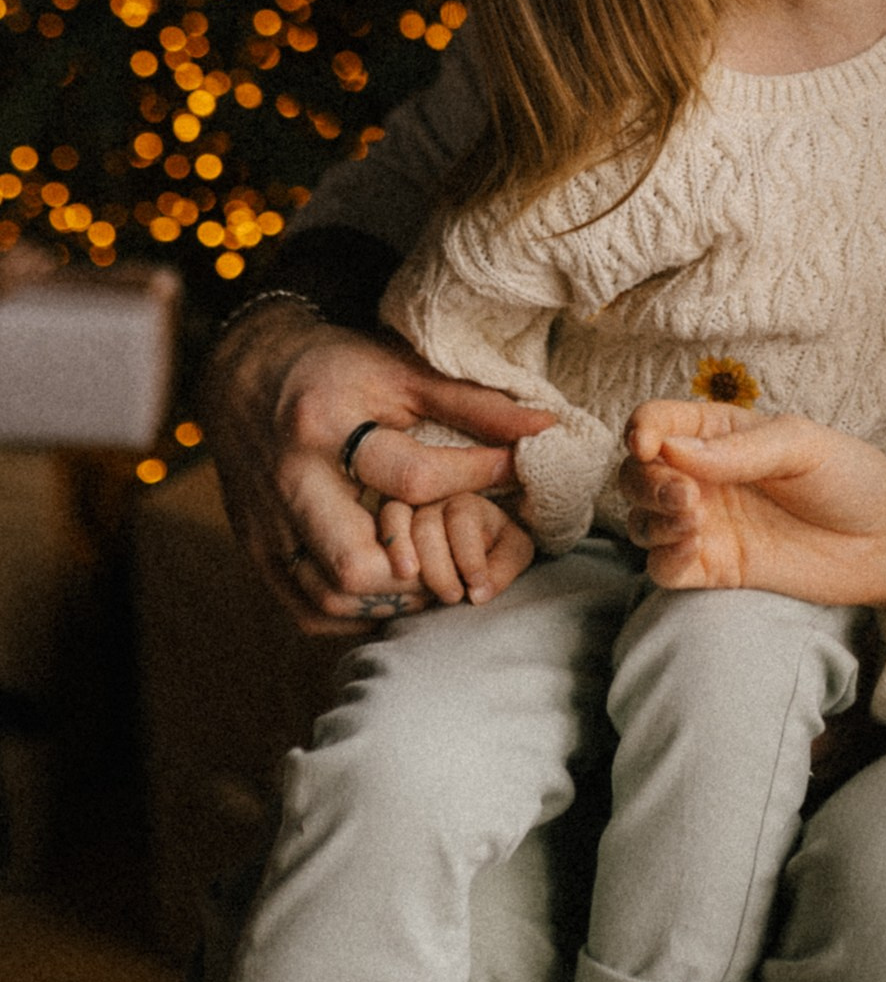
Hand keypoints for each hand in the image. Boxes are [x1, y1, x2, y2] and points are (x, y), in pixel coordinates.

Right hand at [204, 300, 554, 634]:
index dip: (474, 479)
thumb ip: (472, 404)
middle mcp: (291, 483)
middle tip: (463, 553)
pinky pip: (306, 609)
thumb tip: (544, 429)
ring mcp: (267, 526)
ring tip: (436, 575)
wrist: (245, 375)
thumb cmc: (335, 368)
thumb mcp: (401, 370)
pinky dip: (356, 613)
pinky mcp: (256, 551)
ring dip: (393, 602)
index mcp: (326, 426)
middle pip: (356, 563)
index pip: (410, 476)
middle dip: (423, 571)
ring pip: (329, 599)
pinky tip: (393, 591)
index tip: (515, 471)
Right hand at [623, 398, 885, 605]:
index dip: (641, 430)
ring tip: (694, 519)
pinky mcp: (715, 568)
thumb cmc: (849, 477)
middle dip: (645, 482)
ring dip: (651, 519)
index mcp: (719, 434)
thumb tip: (670, 450)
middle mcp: (703, 477)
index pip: (657, 422)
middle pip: (637, 474)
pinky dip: (663, 559)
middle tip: (684, 494)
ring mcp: (706, 525)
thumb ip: (738, 450)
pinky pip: (663, 568)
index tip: (649, 445)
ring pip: (642, 521)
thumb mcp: (801, 444)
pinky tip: (693, 549)